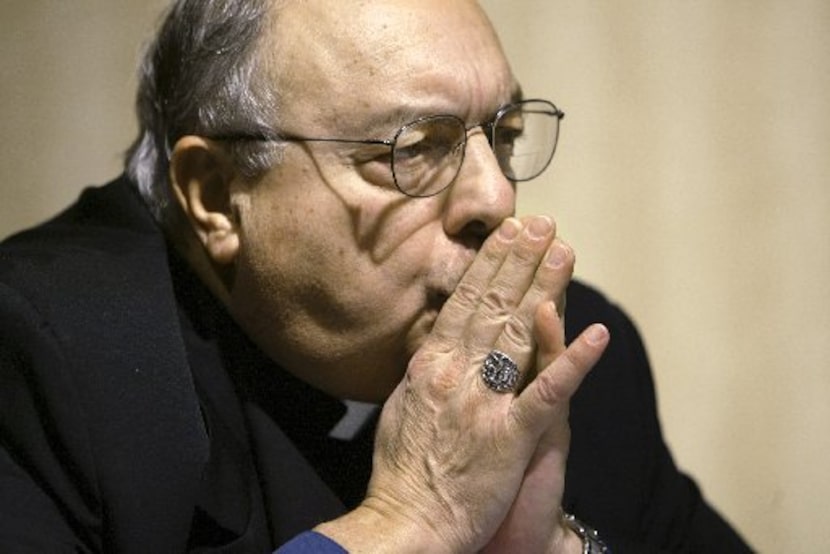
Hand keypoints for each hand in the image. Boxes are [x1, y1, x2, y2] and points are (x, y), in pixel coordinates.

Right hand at [317, 216, 607, 552]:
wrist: (405, 522)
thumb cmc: (400, 471)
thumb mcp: (400, 407)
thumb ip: (423, 371)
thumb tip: (436, 341)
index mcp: (430, 365)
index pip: (464, 303)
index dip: (490, 265)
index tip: (508, 233)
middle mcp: (457, 373)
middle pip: (493, 306)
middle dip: (520, 261)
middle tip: (542, 224)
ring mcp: (485, 402)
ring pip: (518, 333)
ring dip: (544, 288)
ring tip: (563, 252)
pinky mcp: (511, 436)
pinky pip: (547, 393)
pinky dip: (573, 361)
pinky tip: (597, 334)